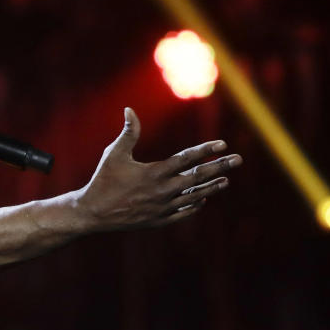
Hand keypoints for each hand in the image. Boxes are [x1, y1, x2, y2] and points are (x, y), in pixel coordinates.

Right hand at [74, 108, 240, 231]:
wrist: (92, 213)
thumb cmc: (102, 180)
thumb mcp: (114, 154)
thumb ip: (128, 133)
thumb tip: (130, 110)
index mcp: (153, 173)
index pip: (186, 159)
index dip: (206, 150)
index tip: (222, 143)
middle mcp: (162, 191)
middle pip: (198, 177)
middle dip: (220, 167)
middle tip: (238, 159)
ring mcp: (162, 207)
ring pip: (194, 196)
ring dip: (211, 187)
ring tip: (226, 180)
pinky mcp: (158, 220)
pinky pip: (182, 212)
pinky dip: (194, 205)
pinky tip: (203, 199)